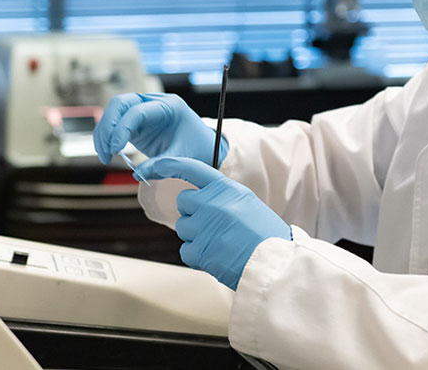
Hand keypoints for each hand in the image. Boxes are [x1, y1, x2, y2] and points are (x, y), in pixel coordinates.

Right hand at [94, 93, 227, 165]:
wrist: (202, 147)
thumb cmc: (197, 149)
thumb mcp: (184, 158)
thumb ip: (163, 164)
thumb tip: (137, 174)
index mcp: (169, 106)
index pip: (138, 110)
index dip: (122, 128)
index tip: (115, 149)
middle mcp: (153, 103)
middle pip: (120, 103)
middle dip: (108, 125)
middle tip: (107, 150)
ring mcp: (143, 110)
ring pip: (114, 112)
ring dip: (104, 132)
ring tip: (105, 157)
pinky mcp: (136, 122)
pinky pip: (115, 124)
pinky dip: (107, 137)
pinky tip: (106, 154)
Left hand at [138, 156, 290, 289]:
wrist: (275, 263)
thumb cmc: (266, 236)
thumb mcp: (247, 204)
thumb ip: (222, 198)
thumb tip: (200, 202)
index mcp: (227, 189)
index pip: (190, 168)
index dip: (167, 165)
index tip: (151, 167)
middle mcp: (212, 203)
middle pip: (184, 202)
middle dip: (193, 213)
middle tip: (214, 226)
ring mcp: (204, 227)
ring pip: (183, 228)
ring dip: (196, 237)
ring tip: (221, 243)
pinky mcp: (199, 251)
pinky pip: (185, 251)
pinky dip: (197, 256)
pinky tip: (217, 256)